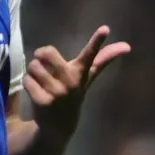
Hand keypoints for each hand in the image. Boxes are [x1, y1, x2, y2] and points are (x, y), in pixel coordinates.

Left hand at [24, 25, 130, 139]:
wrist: (59, 126)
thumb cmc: (72, 93)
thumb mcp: (86, 77)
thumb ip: (102, 59)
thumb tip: (126, 46)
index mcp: (82, 73)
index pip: (91, 55)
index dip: (97, 41)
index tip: (105, 29)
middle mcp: (72, 83)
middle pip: (47, 53)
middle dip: (40, 58)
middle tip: (45, 68)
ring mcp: (58, 93)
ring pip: (34, 66)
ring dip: (34, 73)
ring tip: (42, 84)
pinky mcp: (44, 102)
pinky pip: (28, 80)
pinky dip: (28, 83)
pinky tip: (37, 93)